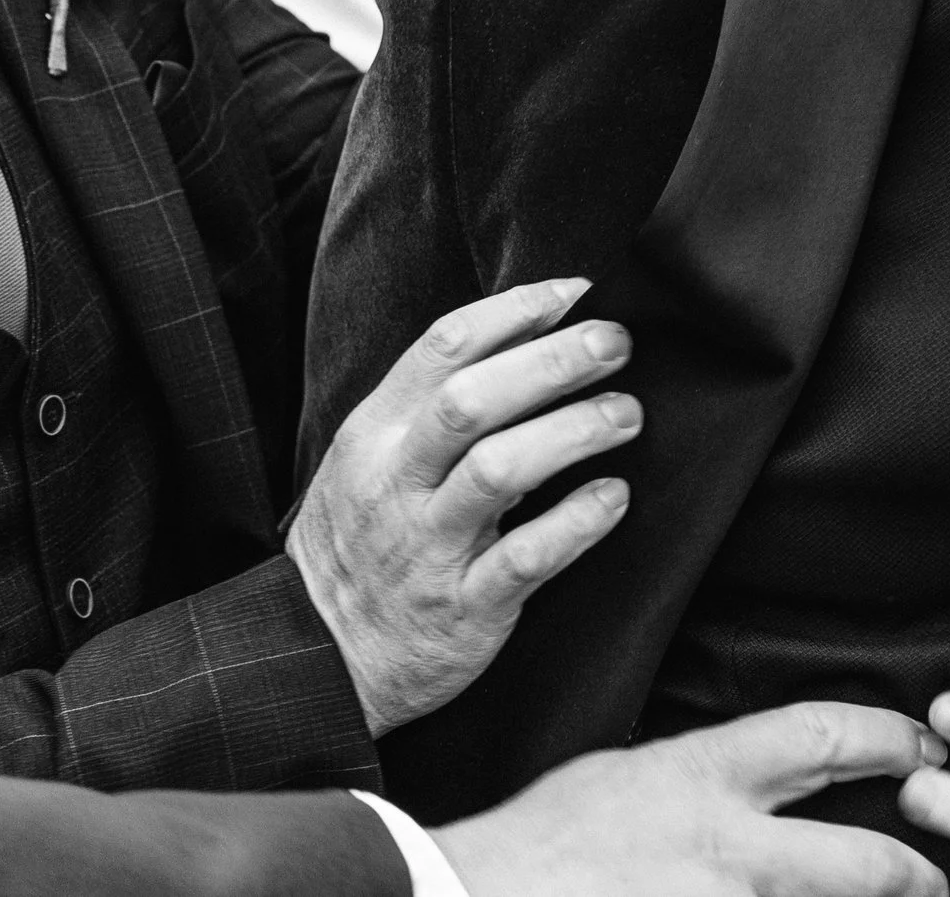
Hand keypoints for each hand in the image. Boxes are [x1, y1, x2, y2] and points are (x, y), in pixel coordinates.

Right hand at [288, 279, 641, 734]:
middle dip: (550, 361)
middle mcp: (396, 483)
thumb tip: (526, 337)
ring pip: (497, 471)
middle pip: (469, 401)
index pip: (441, 348)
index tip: (575, 292)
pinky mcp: (465, 609)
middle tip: (615, 342)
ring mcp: (428, 546)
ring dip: (572, 433)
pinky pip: (525, 559)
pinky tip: (614, 497)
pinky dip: (576, 523)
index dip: (514, 310)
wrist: (322, 657)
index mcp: (374, 435)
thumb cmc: (363, 542)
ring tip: (627, 414)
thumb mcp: (370, 461)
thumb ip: (431, 407)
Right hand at [434, 702, 949, 896]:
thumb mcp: (622, 773)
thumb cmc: (545, 841)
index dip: (887, 737)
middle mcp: (726, 852)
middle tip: (931, 875)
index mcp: (700, 779)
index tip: (918, 746)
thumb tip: (755, 775)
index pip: (820, 736)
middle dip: (913, 872)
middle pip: (863, 862)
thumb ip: (697, 774)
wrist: (484, 896)